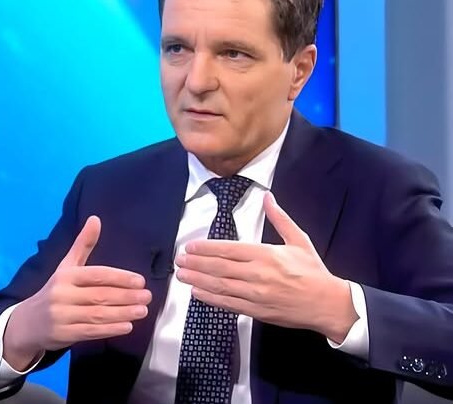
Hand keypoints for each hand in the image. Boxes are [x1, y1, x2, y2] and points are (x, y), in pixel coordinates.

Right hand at [3, 216, 151, 370]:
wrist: (27, 323)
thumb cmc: (55, 291)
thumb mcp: (66, 266)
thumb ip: (83, 244)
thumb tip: (96, 218)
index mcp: (66, 276)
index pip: (97, 275)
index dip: (120, 277)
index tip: (140, 281)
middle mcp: (62, 295)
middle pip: (100, 295)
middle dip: (126, 296)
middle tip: (147, 296)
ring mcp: (62, 316)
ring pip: (97, 315)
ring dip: (122, 313)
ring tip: (143, 310)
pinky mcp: (63, 334)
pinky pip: (90, 331)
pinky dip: (110, 329)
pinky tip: (128, 326)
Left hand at [175, 193, 356, 341]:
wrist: (327, 304)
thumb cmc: (313, 271)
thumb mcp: (299, 239)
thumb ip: (280, 218)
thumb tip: (267, 197)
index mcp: (266, 254)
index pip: (228, 249)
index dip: (206, 248)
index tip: (190, 246)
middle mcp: (257, 274)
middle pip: (219, 267)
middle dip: (196, 263)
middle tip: (179, 260)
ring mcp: (255, 294)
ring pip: (219, 286)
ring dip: (198, 279)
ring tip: (181, 274)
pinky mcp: (256, 311)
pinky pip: (228, 304)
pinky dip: (210, 298)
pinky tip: (197, 292)